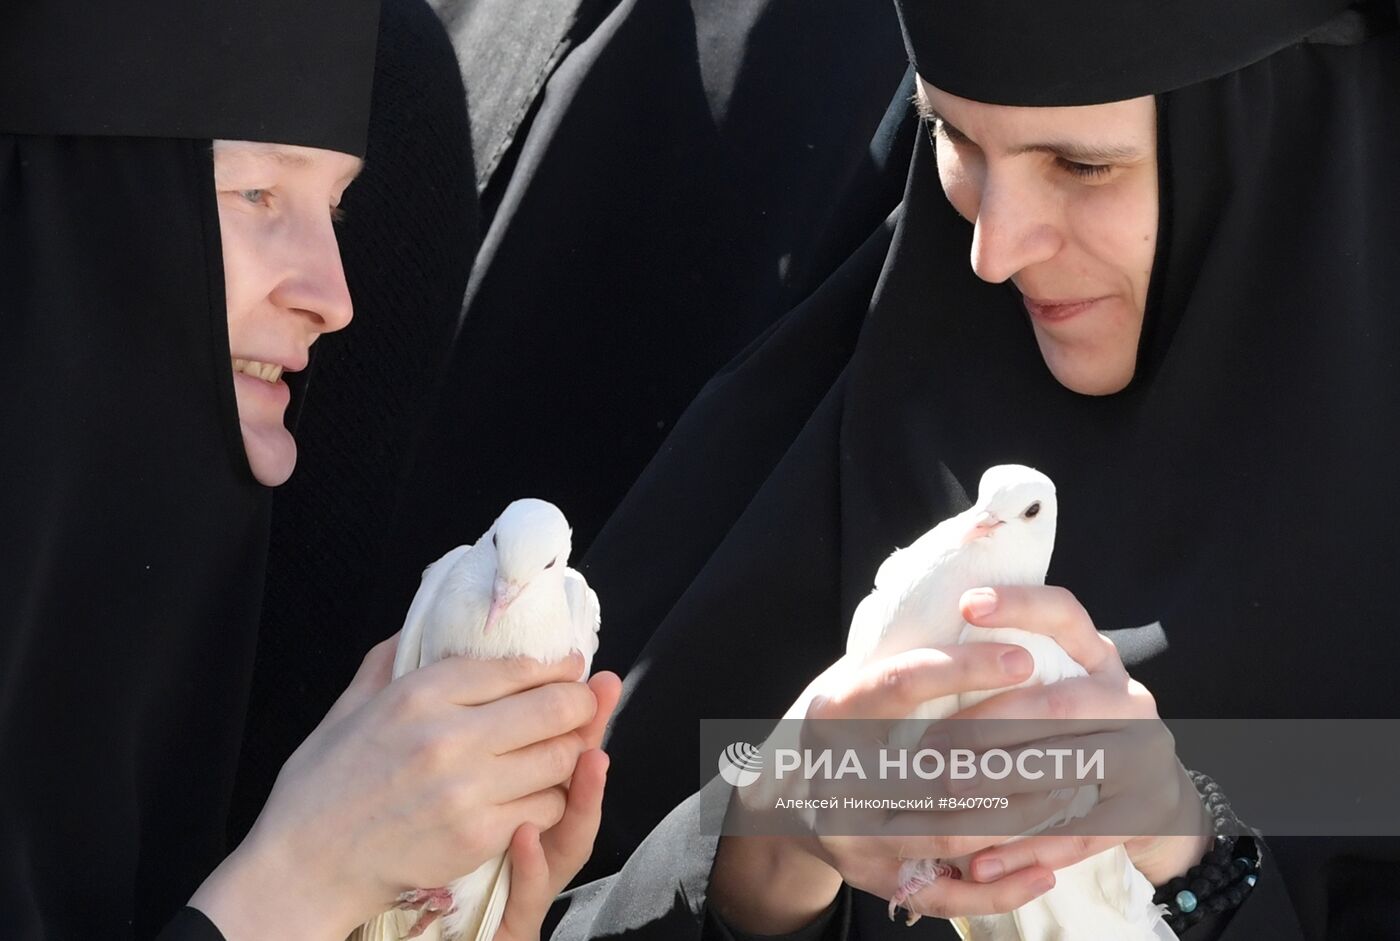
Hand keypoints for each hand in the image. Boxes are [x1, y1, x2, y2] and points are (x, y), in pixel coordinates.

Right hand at [192, 635, 602, 940]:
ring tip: (565, 746)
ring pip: (560, 758)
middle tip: (585, 702)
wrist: (304, 867)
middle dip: (580, 702)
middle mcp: (449, 735)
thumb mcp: (350, 707)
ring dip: (571, 752)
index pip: (516, 667)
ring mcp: (467, 789)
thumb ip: (391, 661)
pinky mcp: (477, 836)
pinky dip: (552, 799)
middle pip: (554, 707)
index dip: (556, 666)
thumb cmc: (321, 787)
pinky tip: (539, 793)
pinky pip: (546, 807)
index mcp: (419, 694)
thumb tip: (421, 624)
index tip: (570, 667)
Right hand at [709, 646, 1057, 932]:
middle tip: (1078, 736)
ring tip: (1077, 796)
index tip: (1022, 657)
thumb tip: (978, 566)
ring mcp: (855, 836)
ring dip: (1022, 819)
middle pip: (935, 770)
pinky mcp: (876, 881)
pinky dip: (1001, 887)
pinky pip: (946, 894)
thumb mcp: (857, 670)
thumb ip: (908, 636)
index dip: (962, 670)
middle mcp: (837, 777)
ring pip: (951, 833)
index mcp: (834, 713)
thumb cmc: (846, 720)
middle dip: (1016, 756)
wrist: (786, 799)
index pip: (898, 684)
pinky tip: (1048, 868)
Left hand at [946, 586, 1210, 887]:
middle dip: (988, 725)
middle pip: (1057, 704)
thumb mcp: (1061, 688)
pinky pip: (1077, 833)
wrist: (1156, 798)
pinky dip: (1025, 849)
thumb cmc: (1077, 732)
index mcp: (1100, 658)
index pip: (1064, 616)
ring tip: (948, 793)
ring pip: (1067, 769)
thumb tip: (930, 653)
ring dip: (1002, 784)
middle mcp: (1128, 699)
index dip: (1019, 605)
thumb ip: (1013, 673)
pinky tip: (980, 862)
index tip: (966, 604)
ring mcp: (1143, 757)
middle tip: (932, 745)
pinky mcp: (1142, 814)